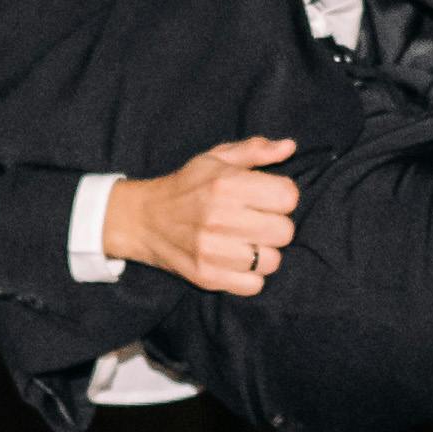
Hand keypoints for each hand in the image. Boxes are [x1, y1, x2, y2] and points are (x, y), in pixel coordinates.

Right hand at [106, 136, 299, 295]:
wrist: (143, 219)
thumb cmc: (186, 186)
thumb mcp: (216, 158)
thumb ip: (255, 150)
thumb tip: (289, 147)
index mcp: (225, 184)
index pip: (288, 197)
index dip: (282, 196)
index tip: (267, 198)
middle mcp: (219, 218)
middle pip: (284, 232)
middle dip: (275, 225)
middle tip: (256, 221)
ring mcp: (212, 251)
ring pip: (272, 261)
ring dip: (263, 252)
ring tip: (245, 242)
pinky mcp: (207, 277)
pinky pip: (254, 285)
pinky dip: (250, 276)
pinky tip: (235, 260)